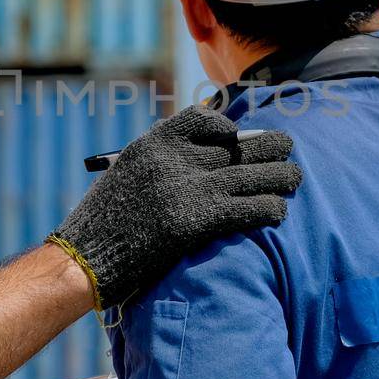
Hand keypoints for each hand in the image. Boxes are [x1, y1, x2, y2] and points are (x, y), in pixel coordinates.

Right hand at [48, 107, 301, 310]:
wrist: (83, 258)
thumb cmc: (101, 225)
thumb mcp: (126, 177)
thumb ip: (160, 165)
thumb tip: (200, 163)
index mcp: (153, 143)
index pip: (203, 119)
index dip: (228, 127)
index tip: (238, 138)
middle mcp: (173, 158)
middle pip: (236, 146)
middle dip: (267, 146)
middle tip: (287, 149)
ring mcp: (186, 188)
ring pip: (250, 175)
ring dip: (280, 176)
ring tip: (295, 178)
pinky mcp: (195, 220)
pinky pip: (247, 208)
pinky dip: (269, 208)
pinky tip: (278, 211)